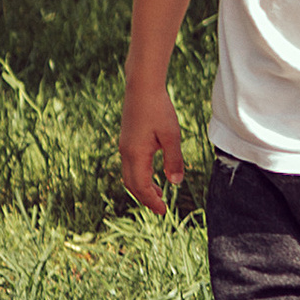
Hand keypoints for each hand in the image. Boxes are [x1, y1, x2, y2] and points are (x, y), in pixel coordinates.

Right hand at [119, 82, 184, 212]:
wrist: (142, 87)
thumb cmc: (159, 110)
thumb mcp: (171, 136)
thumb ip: (174, 161)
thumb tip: (176, 183)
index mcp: (136, 155)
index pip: (141, 187)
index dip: (152, 202)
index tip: (163, 212)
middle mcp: (126, 153)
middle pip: (132, 185)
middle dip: (145, 198)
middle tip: (161, 208)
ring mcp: (124, 146)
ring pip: (129, 175)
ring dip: (142, 187)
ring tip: (159, 193)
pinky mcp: (126, 140)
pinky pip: (130, 165)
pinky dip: (140, 175)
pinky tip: (152, 173)